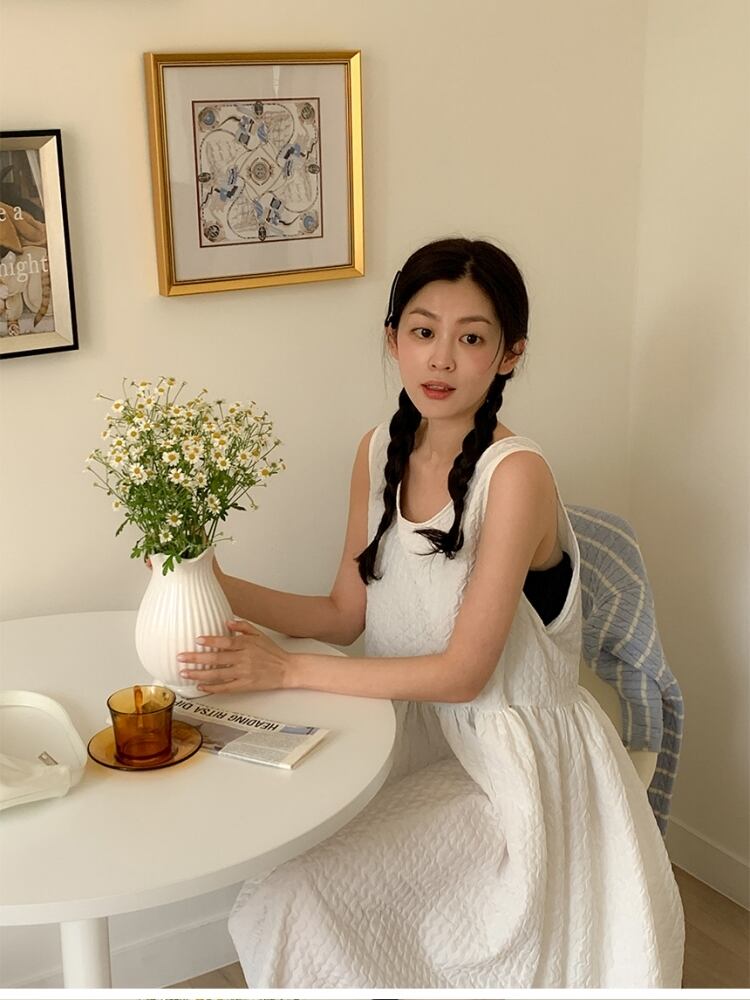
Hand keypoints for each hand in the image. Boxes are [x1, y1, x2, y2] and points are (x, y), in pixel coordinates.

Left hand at [176, 619, 292, 692]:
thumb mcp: (259, 634)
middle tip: (181, 657)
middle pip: (217, 659)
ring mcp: (243, 673)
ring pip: (217, 674)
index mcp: (246, 645)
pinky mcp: (245, 685)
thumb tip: (226, 621)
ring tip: (184, 672)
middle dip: (196, 658)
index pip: (225, 642)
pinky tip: (200, 686)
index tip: (197, 640)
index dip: (211, 641)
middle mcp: (244, 659)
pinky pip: (225, 688)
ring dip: (199, 674)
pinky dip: (212, 688)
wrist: (286, 669)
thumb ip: (243, 626)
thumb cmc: (272, 651)